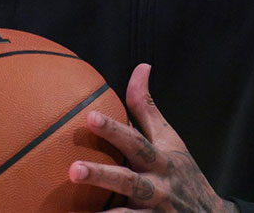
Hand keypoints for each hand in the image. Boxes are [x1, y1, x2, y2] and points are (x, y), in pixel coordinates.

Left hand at [68, 63, 236, 212]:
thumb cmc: (181, 171)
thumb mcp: (169, 139)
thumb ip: (147, 108)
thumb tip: (141, 67)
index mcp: (160, 160)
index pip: (135, 141)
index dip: (114, 130)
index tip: (90, 117)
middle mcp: (157, 187)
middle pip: (128, 181)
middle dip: (101, 175)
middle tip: (72, 170)